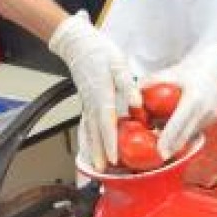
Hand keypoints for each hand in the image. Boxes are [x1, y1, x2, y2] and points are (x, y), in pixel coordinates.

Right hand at [48, 11, 138, 170]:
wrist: (79, 44)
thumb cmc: (100, 52)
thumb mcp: (118, 64)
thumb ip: (128, 85)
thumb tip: (138, 104)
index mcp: (101, 93)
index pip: (106, 122)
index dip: (110, 142)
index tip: (114, 158)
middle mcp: (91, 102)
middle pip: (95, 132)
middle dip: (99, 153)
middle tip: (103, 173)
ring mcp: (86, 103)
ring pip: (88, 131)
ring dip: (92, 149)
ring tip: (95, 167)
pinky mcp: (86, 102)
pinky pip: (86, 124)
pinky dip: (87, 139)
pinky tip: (90, 149)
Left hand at [141, 46, 216, 159]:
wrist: (212, 69)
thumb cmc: (184, 72)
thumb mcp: (164, 74)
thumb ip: (146, 87)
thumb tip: (133, 104)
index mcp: (194, 98)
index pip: (179, 122)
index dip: (169, 138)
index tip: (160, 152)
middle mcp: (206, 109)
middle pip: (186, 135)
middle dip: (172, 148)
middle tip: (158, 155)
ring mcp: (211, 116)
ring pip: (190, 135)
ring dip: (177, 140)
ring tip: (164, 138)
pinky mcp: (213, 120)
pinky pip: (195, 131)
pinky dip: (184, 133)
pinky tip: (176, 128)